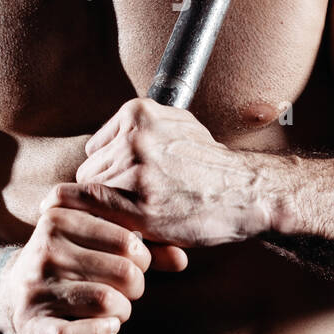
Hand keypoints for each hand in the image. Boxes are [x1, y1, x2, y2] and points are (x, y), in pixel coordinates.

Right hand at [0, 203, 186, 333]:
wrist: (11, 293)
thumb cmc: (67, 261)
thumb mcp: (93, 240)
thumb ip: (138, 244)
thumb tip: (181, 259)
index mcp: (60, 218)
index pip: (127, 239)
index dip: (142, 258)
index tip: (136, 264)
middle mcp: (45, 249)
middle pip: (122, 271)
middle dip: (136, 286)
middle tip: (129, 290)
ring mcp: (36, 287)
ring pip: (106, 300)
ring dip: (123, 310)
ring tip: (117, 308)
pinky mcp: (33, 324)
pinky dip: (100, 333)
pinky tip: (108, 327)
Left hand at [43, 98, 269, 247]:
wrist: (244, 192)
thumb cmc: (209, 167)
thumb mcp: (175, 126)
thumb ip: (137, 131)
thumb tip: (94, 148)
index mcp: (138, 112)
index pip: (95, 148)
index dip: (111, 171)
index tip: (130, 185)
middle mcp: (132, 136)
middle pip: (89, 170)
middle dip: (110, 187)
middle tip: (142, 200)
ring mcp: (133, 168)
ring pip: (92, 193)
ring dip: (113, 207)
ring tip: (148, 210)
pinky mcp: (136, 203)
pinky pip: (98, 211)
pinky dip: (109, 220)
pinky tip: (138, 221)